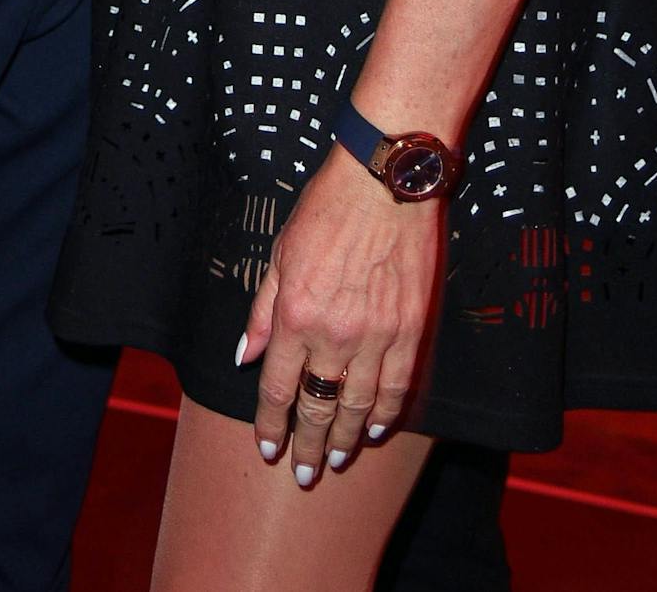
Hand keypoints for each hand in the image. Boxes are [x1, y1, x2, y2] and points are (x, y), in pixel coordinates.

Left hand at [236, 148, 438, 483]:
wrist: (384, 182)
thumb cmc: (327, 210)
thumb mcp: (281, 253)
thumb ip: (263, 311)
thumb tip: (246, 355)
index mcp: (296, 314)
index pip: (279, 387)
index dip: (271, 423)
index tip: (268, 447)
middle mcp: (334, 334)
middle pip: (317, 406)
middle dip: (307, 444)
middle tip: (304, 473)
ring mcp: (376, 336)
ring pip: (356, 406)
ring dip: (343, 438)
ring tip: (334, 460)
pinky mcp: (410, 330)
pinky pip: (396, 387)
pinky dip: (384, 414)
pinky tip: (372, 429)